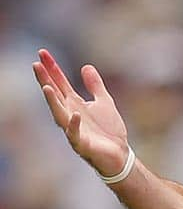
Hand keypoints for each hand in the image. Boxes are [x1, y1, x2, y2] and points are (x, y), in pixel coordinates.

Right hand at [32, 49, 130, 178]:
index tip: (42, 52)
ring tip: (46, 87)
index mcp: (74, 104)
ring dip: (52, 102)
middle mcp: (70, 115)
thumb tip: (85, 66)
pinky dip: (74, 125)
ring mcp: (74, 130)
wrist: (120, 155)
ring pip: (59, 114)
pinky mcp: (82, 145)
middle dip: (45, 80)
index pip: (60, 83)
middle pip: (55, 96)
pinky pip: (75, 134)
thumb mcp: (104, 102)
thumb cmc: (109, 131)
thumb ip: (95, 85)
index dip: (52, 68)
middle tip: (36, 64)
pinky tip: (75, 114)